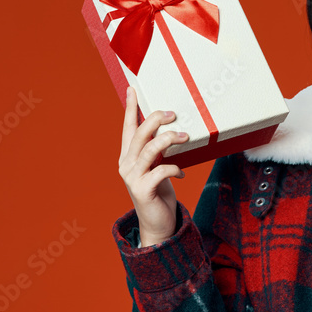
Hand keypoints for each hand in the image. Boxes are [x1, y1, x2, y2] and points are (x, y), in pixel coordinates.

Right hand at [117, 86, 188, 246]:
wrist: (157, 223)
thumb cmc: (159, 191)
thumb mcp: (157, 166)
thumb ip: (158, 151)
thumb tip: (172, 130)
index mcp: (128, 156)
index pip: (128, 128)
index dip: (130, 108)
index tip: (132, 89)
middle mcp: (126, 164)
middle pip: (139, 134)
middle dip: (155, 120)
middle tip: (173, 114)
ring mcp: (132, 177)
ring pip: (149, 150)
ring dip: (168, 140)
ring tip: (185, 137)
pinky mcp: (143, 190)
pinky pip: (161, 170)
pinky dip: (175, 168)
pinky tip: (181, 173)